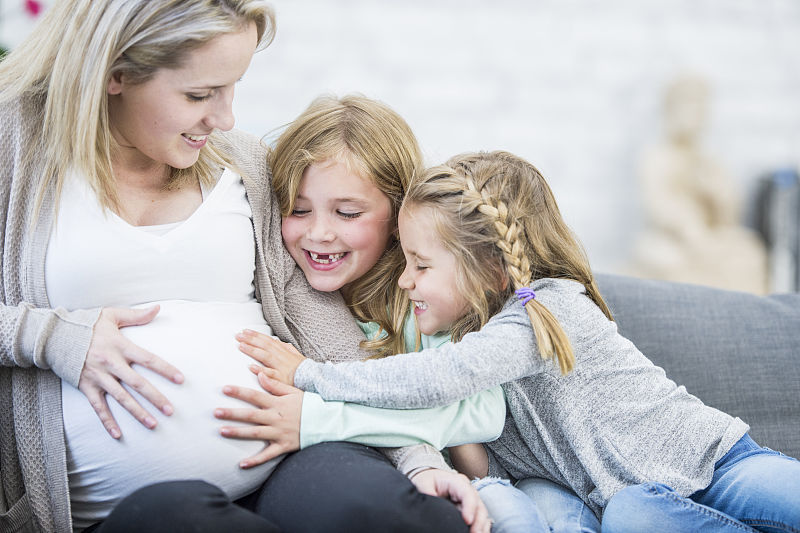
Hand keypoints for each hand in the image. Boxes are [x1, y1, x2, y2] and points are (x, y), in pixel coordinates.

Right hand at [78, 305, 183, 438]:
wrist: (54, 335)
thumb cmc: (86, 324)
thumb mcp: (111, 315)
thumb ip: (136, 315)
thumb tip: (159, 308)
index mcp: (120, 346)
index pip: (148, 359)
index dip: (165, 369)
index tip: (180, 379)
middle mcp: (110, 363)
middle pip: (138, 384)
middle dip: (155, 398)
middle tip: (171, 411)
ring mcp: (98, 377)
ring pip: (121, 398)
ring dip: (137, 412)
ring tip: (153, 424)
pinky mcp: (86, 387)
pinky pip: (98, 407)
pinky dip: (107, 421)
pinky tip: (117, 435)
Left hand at [214, 371, 303, 467]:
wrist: (327, 421)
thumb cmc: (309, 405)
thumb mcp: (293, 391)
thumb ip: (275, 384)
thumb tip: (259, 374)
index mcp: (278, 403)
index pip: (255, 396)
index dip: (239, 392)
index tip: (224, 388)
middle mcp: (276, 418)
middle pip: (250, 415)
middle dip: (232, 413)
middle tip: (215, 412)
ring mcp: (279, 433)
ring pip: (255, 433)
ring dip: (238, 432)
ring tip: (221, 431)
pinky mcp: (283, 446)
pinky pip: (268, 455)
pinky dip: (255, 460)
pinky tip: (241, 464)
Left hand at [235, 329, 305, 385]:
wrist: (315, 382)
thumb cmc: (304, 371)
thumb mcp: (297, 356)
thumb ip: (288, 349)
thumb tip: (280, 342)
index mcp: (284, 352)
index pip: (268, 340)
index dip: (256, 335)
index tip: (245, 331)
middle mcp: (282, 357)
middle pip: (265, 346)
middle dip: (251, 340)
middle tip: (238, 335)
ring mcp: (282, 368)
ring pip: (266, 356)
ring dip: (253, 350)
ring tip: (241, 346)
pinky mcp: (282, 380)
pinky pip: (270, 374)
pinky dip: (261, 370)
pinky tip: (251, 367)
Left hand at [411, 469, 490, 532]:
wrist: (429, 478)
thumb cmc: (428, 479)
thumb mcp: (424, 482)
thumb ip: (427, 492)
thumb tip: (429, 500)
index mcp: (456, 481)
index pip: (468, 493)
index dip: (470, 507)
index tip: (467, 520)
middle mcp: (466, 490)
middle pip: (478, 505)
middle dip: (478, 521)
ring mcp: (469, 499)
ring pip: (481, 513)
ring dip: (480, 526)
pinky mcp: (469, 508)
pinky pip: (478, 518)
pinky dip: (479, 526)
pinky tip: (477, 532)